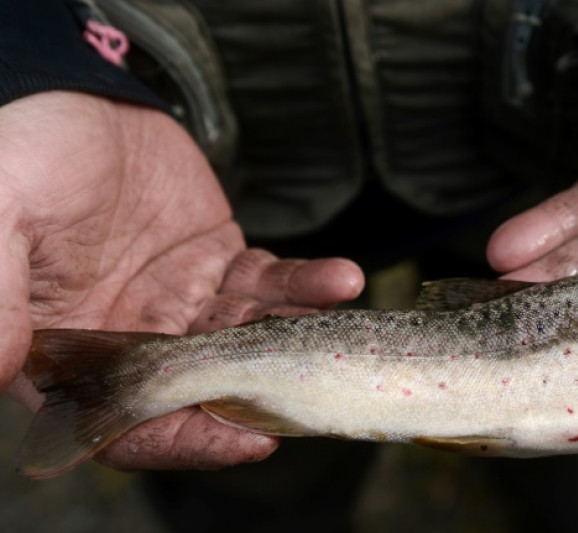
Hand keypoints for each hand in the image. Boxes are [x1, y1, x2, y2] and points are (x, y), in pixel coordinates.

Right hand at [0, 91, 363, 470]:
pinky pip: (270, 284)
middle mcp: (134, 338)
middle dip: (264, 393)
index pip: (131, 424)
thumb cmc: (20, 156)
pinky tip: (340, 279)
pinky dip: (306, 286)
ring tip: (339, 316)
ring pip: (250, 337)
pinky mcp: (220, 262)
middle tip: (316, 387)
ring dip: (299, 335)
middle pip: (205, 390)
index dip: (186, 443)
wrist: (69, 96)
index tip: (247, 442)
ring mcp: (183, 301)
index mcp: (72, 351)